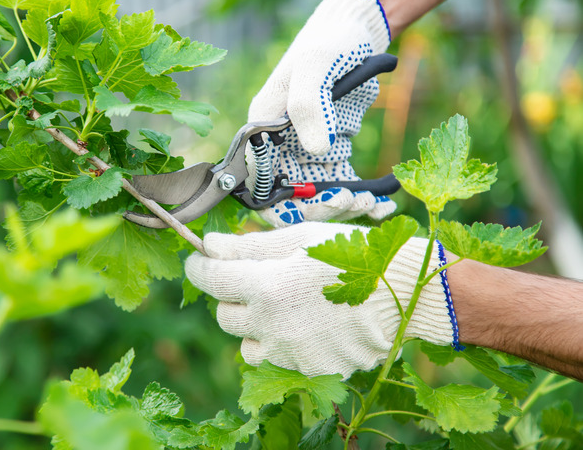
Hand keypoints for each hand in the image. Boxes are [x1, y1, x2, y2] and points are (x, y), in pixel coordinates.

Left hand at [185, 222, 456, 378]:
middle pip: (224, 315)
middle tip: (257, 278)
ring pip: (248, 344)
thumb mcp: (299, 238)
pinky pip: (281, 359)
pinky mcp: (311, 369)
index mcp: (265, 287)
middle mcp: (272, 326)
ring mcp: (291, 354)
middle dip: (233, 295)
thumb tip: (208, 245)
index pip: (209, 279)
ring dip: (254, 325)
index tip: (201, 259)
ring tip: (283, 305)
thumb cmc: (354, 254)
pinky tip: (309, 323)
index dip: (199, 266)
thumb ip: (248, 245)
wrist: (408, 293)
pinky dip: (284, 342)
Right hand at [248, 0, 395, 225]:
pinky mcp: (331, 151)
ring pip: (317, 197)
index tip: (324, 199)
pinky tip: (384, 202)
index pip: (260, 184)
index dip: (286, 204)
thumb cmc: (330, 42)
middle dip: (321, 209)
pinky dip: (362, 198)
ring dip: (344, 207)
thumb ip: (308, 105)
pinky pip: (341, 185)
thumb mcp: (316, 65)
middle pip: (289, 198)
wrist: (356, 30)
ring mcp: (305, 150)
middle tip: (353, 202)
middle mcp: (279, 146)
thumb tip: (315, 150)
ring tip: (372, 202)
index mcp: (262, 129)